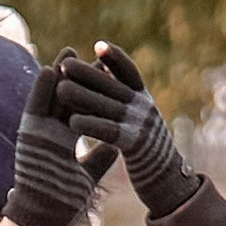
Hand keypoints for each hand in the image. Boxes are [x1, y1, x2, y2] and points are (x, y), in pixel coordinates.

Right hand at [1, 65, 102, 225]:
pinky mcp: (29, 136)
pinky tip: (51, 70)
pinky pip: (36, 108)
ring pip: (51, 99)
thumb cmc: (63, 200)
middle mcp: (51, 133)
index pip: (79, 110)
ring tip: (69, 53)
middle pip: (66, 100)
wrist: (44, 217)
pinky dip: (42, 90)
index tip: (102, 73)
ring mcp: (39, 133)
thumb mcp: (87, 176)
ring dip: (58, 75)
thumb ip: (99, 159)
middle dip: (75, 76)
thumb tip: (116, 147)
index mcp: (64, 140)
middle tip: (86, 53)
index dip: (90, 93)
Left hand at [54, 40, 197, 220]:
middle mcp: (145, 108)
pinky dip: (90, 124)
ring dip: (82, 96)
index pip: (130, 72)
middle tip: (64, 63)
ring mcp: (141, 125)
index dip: (115, 58)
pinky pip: (108, 130)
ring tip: (60, 89)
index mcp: (145, 99)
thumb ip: (126, 103)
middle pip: (112, 85)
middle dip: (88, 73)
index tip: (97, 45)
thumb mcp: (140, 121)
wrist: (166, 179)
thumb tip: (106, 81)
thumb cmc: (146, 150)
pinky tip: (73, 122)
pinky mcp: (134, 144)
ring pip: (106, 106)